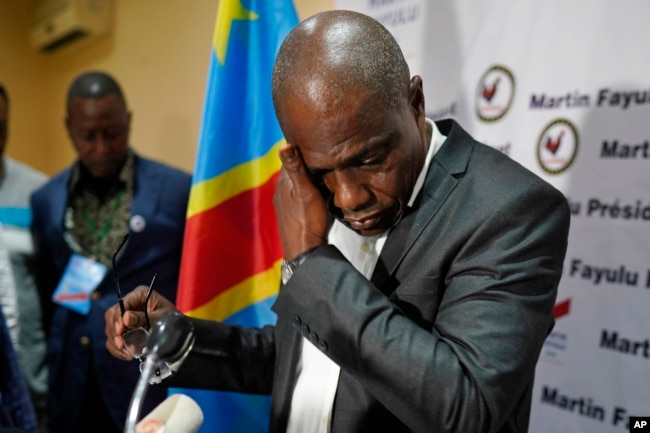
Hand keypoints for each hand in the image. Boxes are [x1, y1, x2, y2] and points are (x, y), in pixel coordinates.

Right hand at [104, 285, 177, 359]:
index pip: (122, 303)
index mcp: (140, 295)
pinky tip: (126, 355)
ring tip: (128, 354)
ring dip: (116, 343)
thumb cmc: (172, 319)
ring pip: (110, 329)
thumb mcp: (161, 317)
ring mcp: (124, 318)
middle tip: (121, 344)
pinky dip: (117, 350)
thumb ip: (144, 317)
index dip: (118, 317)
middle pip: (111, 316)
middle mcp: (130, 304)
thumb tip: (126, 319)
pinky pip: (113, 340)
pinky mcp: (123, 330)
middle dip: (115, 332)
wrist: (177, 330)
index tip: (120, 330)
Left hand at [274, 143, 330, 259]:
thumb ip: (296, 168)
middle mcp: (281, 190)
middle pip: (296, 169)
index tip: (319, 141)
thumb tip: (284, 144)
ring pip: (298, 182)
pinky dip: (309, 189)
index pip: (292, 156)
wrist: (305, 252)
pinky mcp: (292, 212)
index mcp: (283, 182)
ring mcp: (285, 203)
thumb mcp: (306, 192)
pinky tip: (321, 192)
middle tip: (327, 155)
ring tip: (326, 171)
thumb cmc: (307, 221)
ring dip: (310, 177)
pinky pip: (301, 194)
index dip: (305, 148)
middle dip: (308, 162)